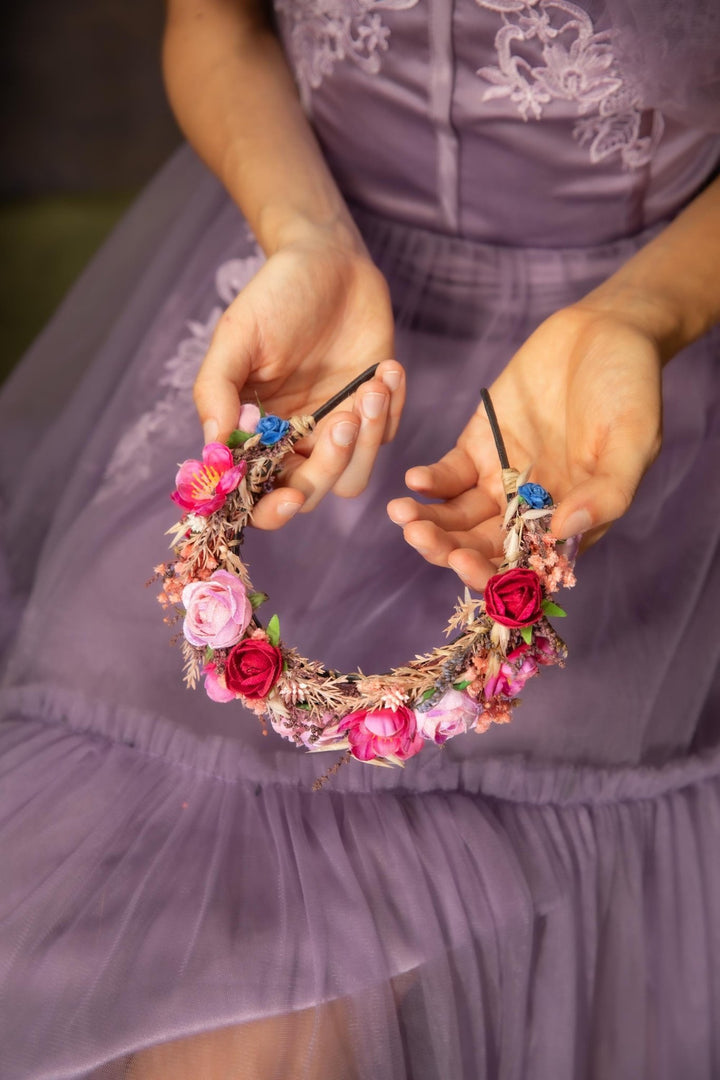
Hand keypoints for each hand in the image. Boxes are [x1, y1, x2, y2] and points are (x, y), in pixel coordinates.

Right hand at [193, 226, 403, 527]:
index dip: (269, 508)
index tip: (286, 498)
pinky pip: (387, 437)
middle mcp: (293, 441)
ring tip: (373, 386)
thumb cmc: (275, 296)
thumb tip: (214, 447)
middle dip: (328, 469)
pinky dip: (392, 409)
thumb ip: (217, 390)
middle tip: (344, 421)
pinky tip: (386, 369)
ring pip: (353, 477)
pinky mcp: (373, 412)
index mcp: (253, 433)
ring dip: (368, 441)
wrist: (328, 259)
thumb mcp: (238, 335)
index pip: (255, 492)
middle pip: (309, 492)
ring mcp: (335, 429)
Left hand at [387, 302, 662, 589]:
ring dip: (428, 523)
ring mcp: (500, 480)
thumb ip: (606, 493)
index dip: (491, 575)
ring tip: (402, 515)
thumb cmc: (630, 390)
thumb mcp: (633, 442)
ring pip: (456, 518)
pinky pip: (447, 477)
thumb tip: (563, 532)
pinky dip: (430, 483)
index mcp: (569, 523)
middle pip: (480, 547)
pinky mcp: (477, 447)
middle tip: (420, 537)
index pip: (524, 569)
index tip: (465, 562)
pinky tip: (414, 481)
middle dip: (446, 549)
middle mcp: (529, 512)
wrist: (605, 332)